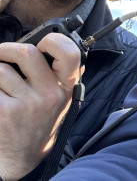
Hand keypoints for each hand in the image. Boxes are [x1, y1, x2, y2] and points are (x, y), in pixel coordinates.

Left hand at [0, 32, 81, 179]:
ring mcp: (25, 105)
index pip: (69, 53)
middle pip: (27, 52)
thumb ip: (64, 73)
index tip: (40, 42)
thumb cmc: (41, 120)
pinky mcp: (4, 114)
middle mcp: (49, 95)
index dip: (54, 40)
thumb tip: (59, 44)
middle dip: (7, 48)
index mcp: (66, 87)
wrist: (24, 156)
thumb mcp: (62, 98)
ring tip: (0, 80)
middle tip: (2, 52)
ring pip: (1, 69)